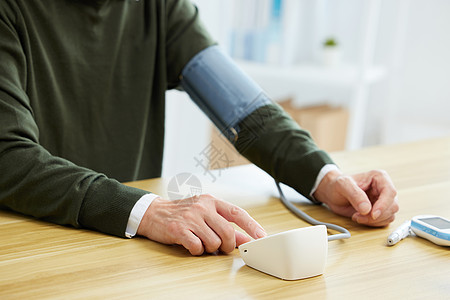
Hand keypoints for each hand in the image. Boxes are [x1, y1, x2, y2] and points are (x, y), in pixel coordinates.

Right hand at [137, 194, 266, 254]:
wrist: (154, 212)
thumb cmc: (183, 214)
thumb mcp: (205, 215)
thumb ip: (225, 225)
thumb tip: (246, 239)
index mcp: (211, 201)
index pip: (237, 213)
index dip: (251, 226)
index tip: (261, 236)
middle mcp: (202, 207)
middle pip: (228, 232)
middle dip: (228, 245)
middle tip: (222, 247)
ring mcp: (190, 218)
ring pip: (214, 242)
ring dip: (210, 248)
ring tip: (201, 242)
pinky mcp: (179, 229)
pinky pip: (197, 247)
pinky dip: (197, 251)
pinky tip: (191, 245)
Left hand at [313, 169, 398, 226]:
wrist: (332, 193)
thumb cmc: (337, 185)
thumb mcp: (342, 185)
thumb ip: (354, 195)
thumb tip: (367, 209)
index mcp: (379, 177)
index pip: (390, 192)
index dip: (384, 205)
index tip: (373, 214)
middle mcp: (384, 189)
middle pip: (392, 206)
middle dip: (376, 215)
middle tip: (358, 216)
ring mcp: (383, 201)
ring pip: (389, 215)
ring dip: (373, 221)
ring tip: (356, 216)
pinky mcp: (379, 211)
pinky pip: (384, 221)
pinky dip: (372, 224)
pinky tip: (360, 218)